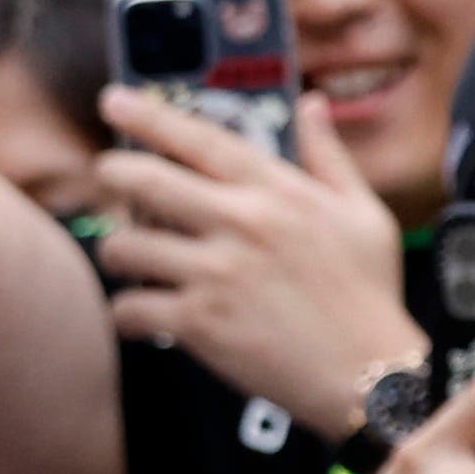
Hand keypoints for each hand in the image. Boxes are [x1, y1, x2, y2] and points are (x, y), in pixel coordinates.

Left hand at [92, 87, 420, 434]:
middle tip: (105, 177)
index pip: (200, 140)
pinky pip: (129, 307)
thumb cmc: (369, 295)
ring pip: (125, 246)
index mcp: (277, 192)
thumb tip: (313, 104)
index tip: (114, 100)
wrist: (369, 373)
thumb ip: (328, 156)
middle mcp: (242, 224)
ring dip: (119, 251)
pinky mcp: (199, 323)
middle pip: (145, 182)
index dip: (149, 116)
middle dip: (113, 175)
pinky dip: (126, 314)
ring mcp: (217, 273)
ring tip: (133, 261)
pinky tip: (143, 318)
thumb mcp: (363, 214)